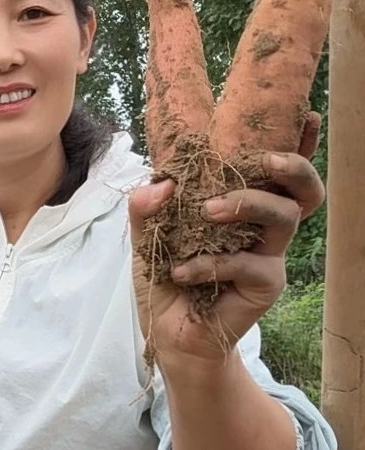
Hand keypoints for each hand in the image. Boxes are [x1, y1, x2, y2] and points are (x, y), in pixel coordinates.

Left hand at [129, 112, 324, 363]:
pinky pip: (247, 264)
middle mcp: (262, 228)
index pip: (274, 173)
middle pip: (302, 191)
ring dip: (246, 205)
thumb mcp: (146, 239)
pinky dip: (209, 264)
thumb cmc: (166, 280)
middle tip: (261, 160)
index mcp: (241, 208)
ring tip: (207, 210)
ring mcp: (268, 255)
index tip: (304, 115)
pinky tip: (180, 272)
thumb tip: (161, 183)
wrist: (170, 334)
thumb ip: (146, 209)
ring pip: (283, 217)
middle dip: (291, 166)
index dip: (296, 144)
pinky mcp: (264, 285)